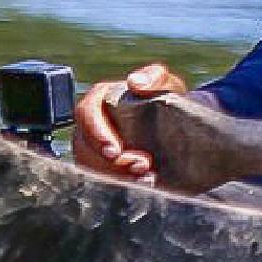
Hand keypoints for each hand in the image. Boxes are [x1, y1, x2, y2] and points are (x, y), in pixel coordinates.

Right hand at [72, 61, 189, 180]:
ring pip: (90, 165)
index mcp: (100, 100)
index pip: (86, 113)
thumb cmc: (165, 99)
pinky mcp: (101, 165)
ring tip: (146, 177)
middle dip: (109, 161)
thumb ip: (154, 77)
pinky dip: (120, 184)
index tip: (114, 151)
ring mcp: (93, 146)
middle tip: (141, 166)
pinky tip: (143, 184)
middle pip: (85, 145)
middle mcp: (91, 123)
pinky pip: (101, 178)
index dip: (96, 133)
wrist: (177, 125)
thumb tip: (135, 82)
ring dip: (116, 175)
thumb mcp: (165, 84)